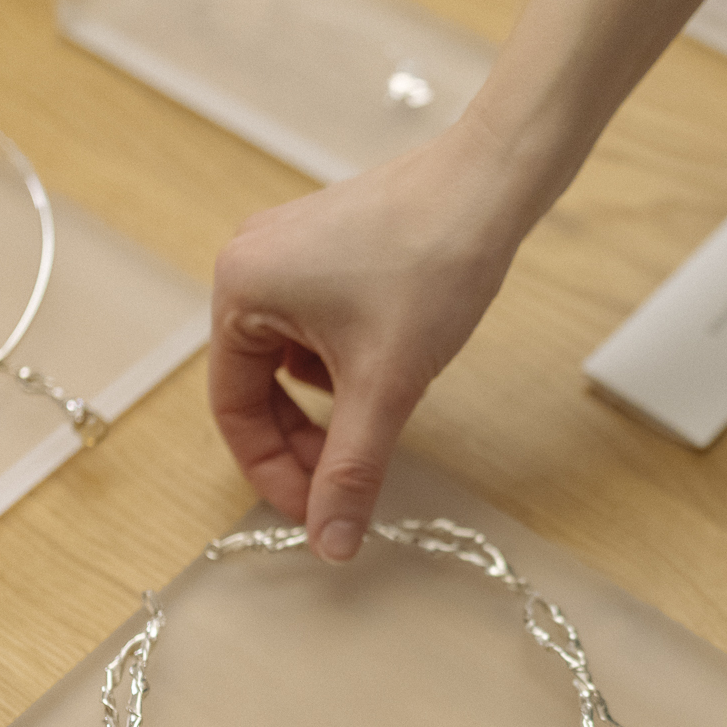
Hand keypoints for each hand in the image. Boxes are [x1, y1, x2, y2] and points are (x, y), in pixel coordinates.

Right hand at [208, 120, 526, 560]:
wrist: (493, 184)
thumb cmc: (433, 263)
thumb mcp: (385, 386)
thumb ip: (351, 470)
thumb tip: (328, 542)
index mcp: (239, 290)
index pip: (233, 409)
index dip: (272, 471)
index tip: (316, 513)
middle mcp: (250, 263)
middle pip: (258, 385)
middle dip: (304, 439)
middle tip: (347, 482)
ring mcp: (289, 250)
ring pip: (293, 360)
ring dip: (330, 401)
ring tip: (384, 406)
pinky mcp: (329, 245)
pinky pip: (319, 325)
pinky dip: (348, 361)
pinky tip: (394, 361)